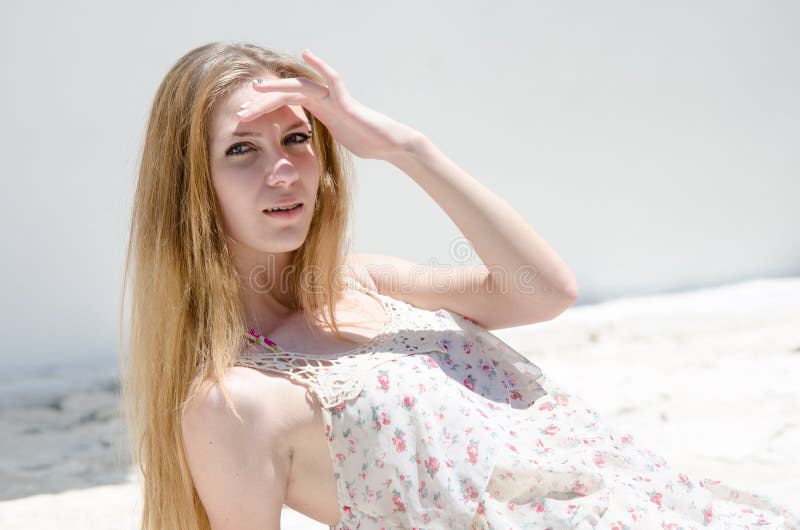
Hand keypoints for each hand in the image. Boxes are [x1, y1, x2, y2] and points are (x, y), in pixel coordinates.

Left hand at [238, 49, 422, 161]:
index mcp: (317, 109)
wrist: (386, 144)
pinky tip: (308, 53)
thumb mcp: (335, 138)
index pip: (284, 105)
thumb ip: (321, 133)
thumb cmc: (365, 141)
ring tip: (256, 90)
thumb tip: (305, 144)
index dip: (264, 110)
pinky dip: (321, 65)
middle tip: (241, 111)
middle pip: (286, 94)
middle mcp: (322, 99)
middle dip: (263, 102)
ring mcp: (333, 98)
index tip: (244, 117)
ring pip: (300, 87)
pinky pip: (332, 80)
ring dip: (277, 88)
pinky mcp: (345, 102)